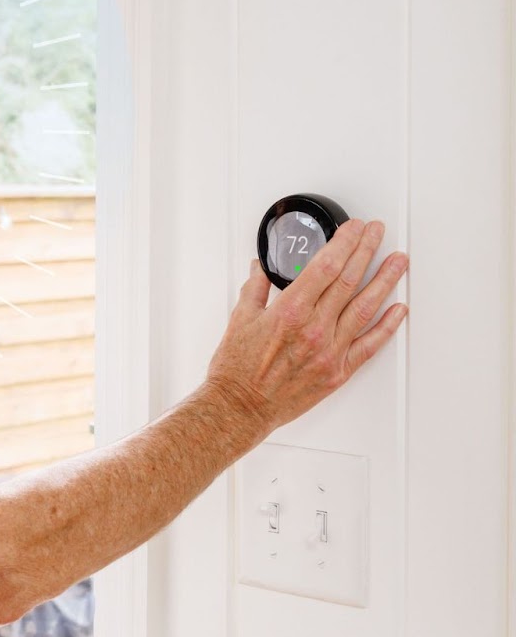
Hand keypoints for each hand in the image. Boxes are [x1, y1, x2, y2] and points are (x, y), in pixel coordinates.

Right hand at [205, 218, 408, 436]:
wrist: (241, 407)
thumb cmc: (237, 368)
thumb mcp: (240, 319)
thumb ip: (255, 289)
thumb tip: (261, 269)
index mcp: (290, 312)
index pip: (325, 267)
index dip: (344, 243)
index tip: (354, 229)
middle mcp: (314, 329)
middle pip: (348, 281)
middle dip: (366, 251)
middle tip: (378, 233)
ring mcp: (330, 351)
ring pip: (365, 308)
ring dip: (385, 281)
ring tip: (398, 262)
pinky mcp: (338, 371)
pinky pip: (369, 345)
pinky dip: (387, 326)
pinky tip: (398, 309)